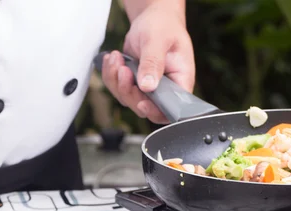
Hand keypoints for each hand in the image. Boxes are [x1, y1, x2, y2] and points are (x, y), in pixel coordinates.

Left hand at [101, 1, 195, 124]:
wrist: (152, 19)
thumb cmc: (162, 26)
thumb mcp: (158, 40)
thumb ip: (153, 63)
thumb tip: (147, 87)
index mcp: (180, 81)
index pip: (170, 108)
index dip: (155, 111)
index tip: (142, 101)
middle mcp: (164, 89)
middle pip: (143, 107)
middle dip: (128, 90)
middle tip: (123, 69)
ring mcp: (147, 88)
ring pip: (126, 98)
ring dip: (116, 80)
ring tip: (116, 57)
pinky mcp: (133, 84)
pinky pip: (117, 88)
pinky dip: (110, 75)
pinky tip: (113, 59)